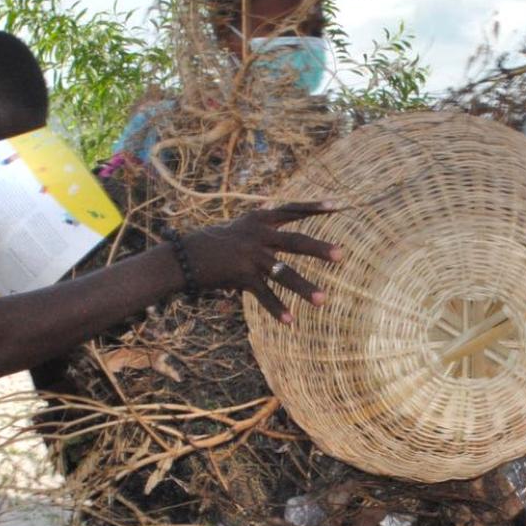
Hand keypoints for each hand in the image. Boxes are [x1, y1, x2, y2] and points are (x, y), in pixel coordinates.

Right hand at [183, 201, 341, 321]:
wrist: (184, 256)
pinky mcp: (241, 275)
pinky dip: (277, 309)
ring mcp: (250, 255)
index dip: (314, 207)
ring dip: (304, 288)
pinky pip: (264, 294)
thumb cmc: (216, 243)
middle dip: (320, 249)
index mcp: (259, 219)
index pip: (292, 210)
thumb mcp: (241, 228)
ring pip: (284, 273)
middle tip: (342, 255)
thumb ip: (263, 227)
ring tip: (323, 300)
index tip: (338, 204)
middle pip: (296, 242)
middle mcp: (257, 234)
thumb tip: (277, 218)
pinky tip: (290, 320)